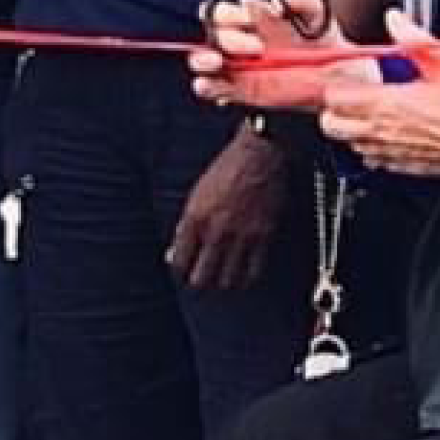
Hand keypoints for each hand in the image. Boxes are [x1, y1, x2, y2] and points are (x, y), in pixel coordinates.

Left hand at [167, 123, 290, 290]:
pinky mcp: (262, 237)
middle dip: (199, 281)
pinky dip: (246, 278)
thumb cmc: (226, 171)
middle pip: (202, 277)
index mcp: (195, 219)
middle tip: (201, 280)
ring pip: (228, 279)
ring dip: (222, 283)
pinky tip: (243, 276)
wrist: (258, 157)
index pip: (181, 261)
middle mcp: (216, 231)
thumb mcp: (196, 195)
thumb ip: (186, 225)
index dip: (180, 270)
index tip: (183, 270)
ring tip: (221, 280)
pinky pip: (253, 271)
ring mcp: (240, 237)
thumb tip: (177, 250)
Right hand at [186, 0, 370, 114]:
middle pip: (214, 33)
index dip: (229, 11)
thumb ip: (306, 0)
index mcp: (252, 16)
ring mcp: (237, 65)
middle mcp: (240, 38)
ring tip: (216, 62)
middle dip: (226, 37)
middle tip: (254, 47)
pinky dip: (207, 86)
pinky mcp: (239, 90)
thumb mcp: (320, 16)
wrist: (335, 78)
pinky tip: (210, 85)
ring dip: (204, 59)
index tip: (247, 17)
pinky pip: (213, 88)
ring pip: (205, 59)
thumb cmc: (321, 42)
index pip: (225, 8)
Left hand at [318, 11, 439, 191]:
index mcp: (388, 103)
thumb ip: (413, 38)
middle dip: (334, 109)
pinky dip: (371, 146)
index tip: (342, 77)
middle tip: (351, 95)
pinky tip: (387, 132)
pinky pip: (371, 159)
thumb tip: (395, 19)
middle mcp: (383, 131)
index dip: (334, 85)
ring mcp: (391, 152)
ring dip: (352, 128)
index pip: (335, 98)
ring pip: (348, 144)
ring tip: (369, 113)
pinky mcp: (403, 166)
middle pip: (331, 125)